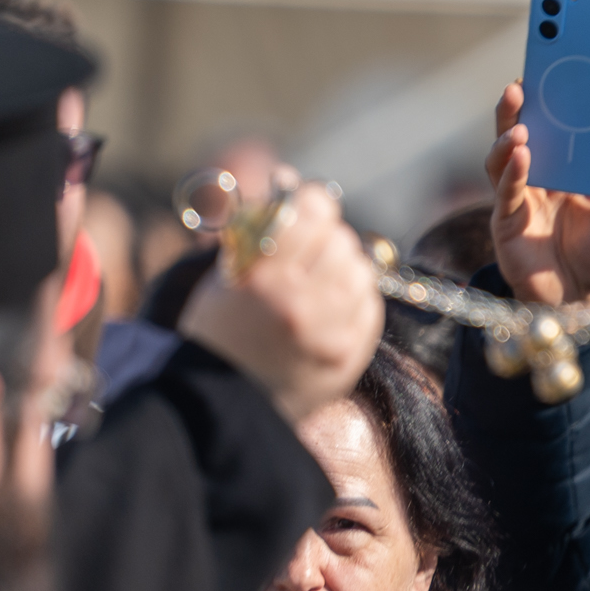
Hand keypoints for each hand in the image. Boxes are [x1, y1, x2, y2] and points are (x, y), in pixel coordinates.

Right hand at [176, 181, 383, 422]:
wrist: (220, 407)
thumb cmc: (217, 333)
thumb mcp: (223, 275)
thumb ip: (258, 230)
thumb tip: (293, 183)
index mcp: (260, 278)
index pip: (312, 210)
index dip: (310, 204)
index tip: (304, 210)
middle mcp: (299, 304)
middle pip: (341, 239)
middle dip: (326, 239)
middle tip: (308, 253)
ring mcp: (329, 334)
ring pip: (362, 270)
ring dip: (344, 268)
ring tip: (320, 282)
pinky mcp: (349, 358)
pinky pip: (372, 306)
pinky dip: (356, 299)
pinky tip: (332, 307)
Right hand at [484, 81, 589, 308]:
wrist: (575, 298)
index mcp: (560, 168)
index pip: (549, 125)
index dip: (545, 99)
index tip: (548, 69)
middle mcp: (534, 176)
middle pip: (517, 132)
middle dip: (516, 107)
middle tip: (522, 83)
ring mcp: (517, 197)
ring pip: (502, 158)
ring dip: (508, 137)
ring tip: (521, 124)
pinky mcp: (506, 222)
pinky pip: (507, 192)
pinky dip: (513, 172)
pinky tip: (522, 155)